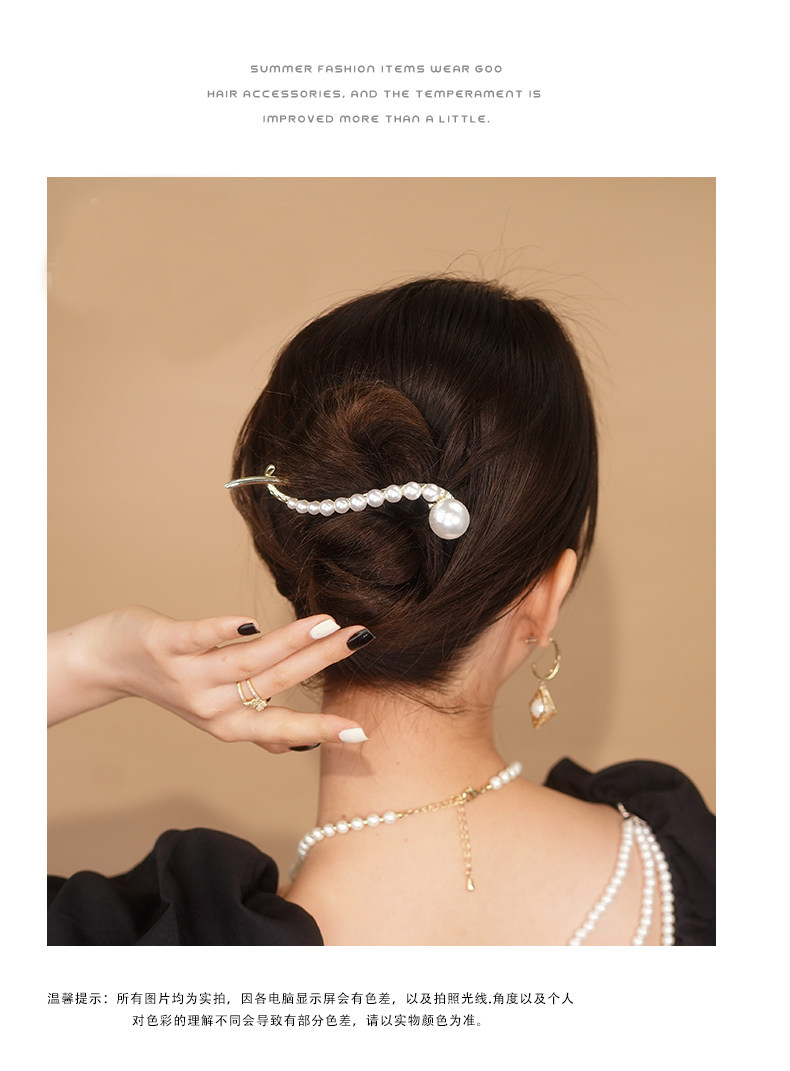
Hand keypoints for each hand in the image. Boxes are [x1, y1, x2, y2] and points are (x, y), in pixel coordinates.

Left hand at [47, 607, 372, 752]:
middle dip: (319, 662)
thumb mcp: (215, 713)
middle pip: (274, 683)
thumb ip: (255, 726)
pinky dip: (223, 631)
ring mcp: (188, 675)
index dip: (320, 731)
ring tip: (326, 622)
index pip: (283, 727)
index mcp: (229, 723)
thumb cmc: (173, 680)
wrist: (108, 662)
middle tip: (360, 638)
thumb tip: (297, 746)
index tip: (359, 733)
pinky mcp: (165, 644)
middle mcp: (211, 706)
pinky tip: (250, 623)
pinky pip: (198, 639)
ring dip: (288, 643)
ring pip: (246, 662)